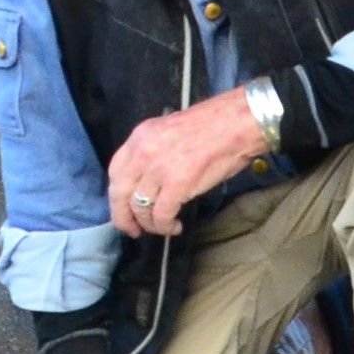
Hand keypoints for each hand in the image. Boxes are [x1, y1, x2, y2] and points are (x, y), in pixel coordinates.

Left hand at [105, 89, 267, 238]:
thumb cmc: (213, 126)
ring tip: (163, 228)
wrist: (238, 123)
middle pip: (119, 193)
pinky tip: (175, 227)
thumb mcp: (169, 131)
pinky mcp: (177, 184)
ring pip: (139, 208)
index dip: (117, 195)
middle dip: (124, 217)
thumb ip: (152, 152)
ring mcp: (158, 168)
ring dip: (149, 224)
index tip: (124, 208)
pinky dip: (166, 226)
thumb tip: (147, 179)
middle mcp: (142, 152)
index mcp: (139, 136)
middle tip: (134, 230)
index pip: (115, 172)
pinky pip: (161, 215)